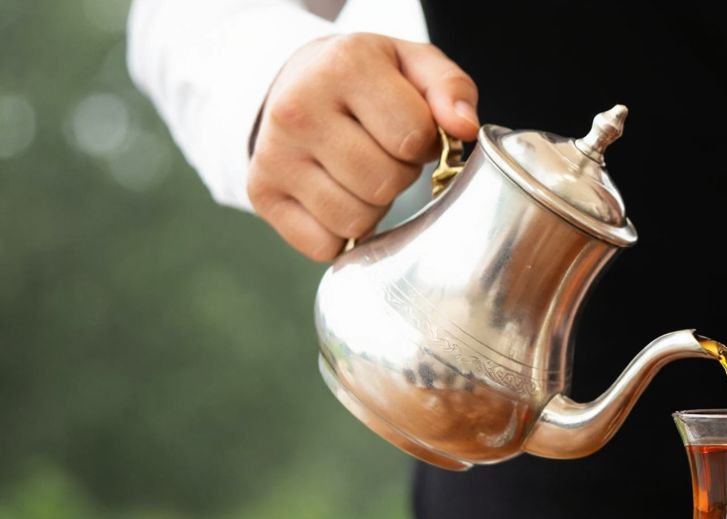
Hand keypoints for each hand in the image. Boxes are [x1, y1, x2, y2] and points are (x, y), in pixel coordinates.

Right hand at [248, 33, 479, 260]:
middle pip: (385, 182)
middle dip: (399, 174)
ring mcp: (273, 154)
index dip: (425, 142)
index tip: (411, 129)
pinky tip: (337, 194)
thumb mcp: (414, 64)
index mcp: (343, 66)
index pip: (414, 138)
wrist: (296, 83)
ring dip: (373, 205)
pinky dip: (341, 232)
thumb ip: (451, 88)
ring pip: (356, 219)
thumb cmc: (368, 80)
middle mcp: (298, 109)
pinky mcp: (261, 193)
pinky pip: (325, 246)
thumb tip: (465, 128)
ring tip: (361, 171)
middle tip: (384, 152)